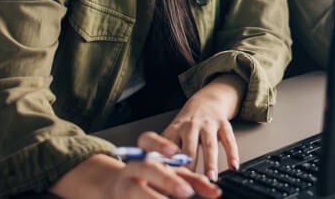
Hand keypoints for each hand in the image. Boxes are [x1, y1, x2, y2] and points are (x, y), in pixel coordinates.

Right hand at [49, 133, 220, 198]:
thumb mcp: (174, 174)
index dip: (160, 144)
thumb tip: (215, 192)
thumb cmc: (153, 177)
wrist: (119, 187)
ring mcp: (125, 186)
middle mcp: (134, 167)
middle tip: (187, 192)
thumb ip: (195, 180)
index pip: (147, 140)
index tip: (175, 152)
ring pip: (135, 190)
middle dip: (167, 180)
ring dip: (153, 197)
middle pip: (147, 168)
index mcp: (147, 153)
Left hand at [162, 74, 245, 180]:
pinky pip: (228, 139)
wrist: (207, 100)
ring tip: (210, 178)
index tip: (168, 178)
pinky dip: (232, 153)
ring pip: (209, 145)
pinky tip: (233, 165)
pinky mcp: (223, 123)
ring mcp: (208, 124)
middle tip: (189, 183)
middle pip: (188, 149)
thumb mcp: (172, 133)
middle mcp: (190, 126)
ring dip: (210, 162)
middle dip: (189, 167)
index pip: (168, 150)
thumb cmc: (187, 123)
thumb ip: (165, 152)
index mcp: (174, 130)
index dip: (167, 164)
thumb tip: (158, 174)